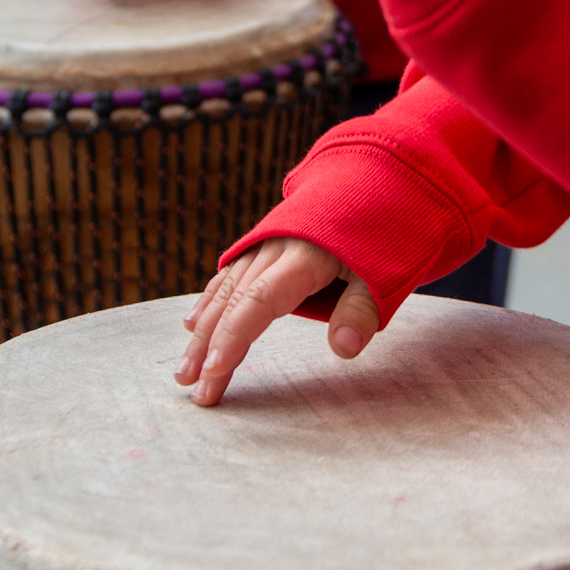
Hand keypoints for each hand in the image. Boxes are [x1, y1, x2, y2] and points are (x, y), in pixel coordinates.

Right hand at [177, 236, 379, 405]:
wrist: (373, 180)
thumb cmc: (384, 234)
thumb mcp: (385, 272)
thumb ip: (362, 310)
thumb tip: (342, 349)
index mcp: (304, 255)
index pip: (259, 301)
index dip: (234, 337)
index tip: (215, 372)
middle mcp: (275, 248)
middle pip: (234, 302)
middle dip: (209, 347)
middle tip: (193, 389)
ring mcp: (264, 244)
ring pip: (226, 291)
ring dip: (202, 332)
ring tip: (184, 371)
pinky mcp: (262, 245)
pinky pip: (230, 276)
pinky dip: (210, 301)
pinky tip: (193, 325)